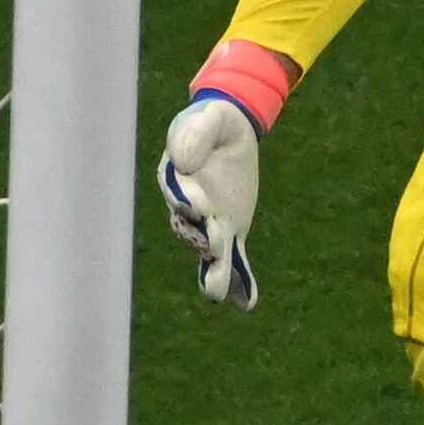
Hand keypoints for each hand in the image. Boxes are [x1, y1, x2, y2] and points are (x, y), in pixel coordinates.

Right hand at [155, 91, 261, 309]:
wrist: (229, 132)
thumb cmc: (212, 123)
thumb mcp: (208, 120)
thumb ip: (195, 136)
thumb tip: (184, 164)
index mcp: (178, 179)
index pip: (179, 193)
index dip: (187, 200)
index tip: (197, 204)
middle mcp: (190, 206)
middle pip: (190, 227)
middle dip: (200, 238)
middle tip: (213, 246)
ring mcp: (211, 221)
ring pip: (209, 250)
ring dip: (215, 270)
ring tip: (218, 292)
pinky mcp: (231, 227)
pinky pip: (233, 257)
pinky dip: (239, 280)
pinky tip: (245, 304)